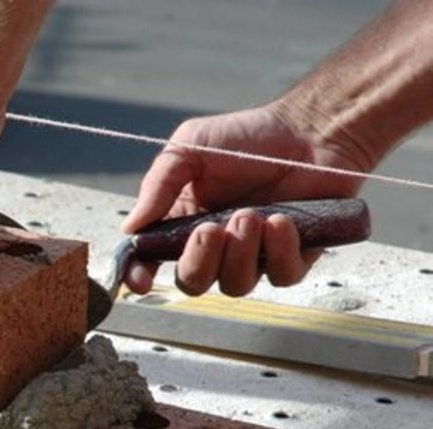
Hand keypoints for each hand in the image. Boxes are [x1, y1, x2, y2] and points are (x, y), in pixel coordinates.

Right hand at [121, 105, 365, 295]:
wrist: (311, 129)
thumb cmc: (248, 136)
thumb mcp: (190, 147)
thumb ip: (158, 186)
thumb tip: (131, 229)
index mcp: (182, 222)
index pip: (153, 261)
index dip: (142, 275)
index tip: (143, 280)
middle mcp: (216, 245)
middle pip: (193, 282)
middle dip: (199, 261)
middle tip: (212, 228)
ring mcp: (254, 254)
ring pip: (236, 285)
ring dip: (241, 253)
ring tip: (252, 214)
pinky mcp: (294, 255)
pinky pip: (282, 276)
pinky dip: (279, 251)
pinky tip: (281, 220)